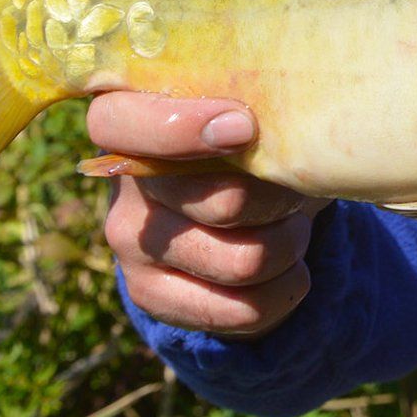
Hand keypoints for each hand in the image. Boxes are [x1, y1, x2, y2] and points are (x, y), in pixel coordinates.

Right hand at [89, 92, 328, 338]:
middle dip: (283, 200)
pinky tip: (290, 270)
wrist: (242, 208)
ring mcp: (130, 243)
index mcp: (133, 119)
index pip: (119, 121)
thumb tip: (288, 129)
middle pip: (223, 203)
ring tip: (294, 228)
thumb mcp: (254, 112)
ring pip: (243, 262)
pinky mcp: (149, 294)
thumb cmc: (254, 141)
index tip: (245, 130)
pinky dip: (285, 290)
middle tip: (297, 190)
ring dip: (290, 247)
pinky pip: (240, 310)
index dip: (180, 128)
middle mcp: (124, 185)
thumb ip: (256, 107)